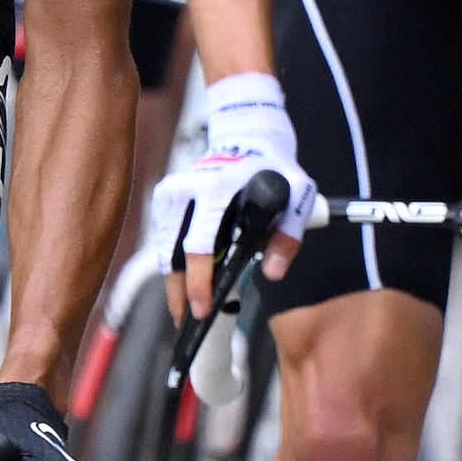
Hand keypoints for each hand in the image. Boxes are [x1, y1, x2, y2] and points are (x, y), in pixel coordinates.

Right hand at [158, 77, 309, 318]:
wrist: (248, 140)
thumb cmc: (273, 171)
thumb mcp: (297, 195)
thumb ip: (288, 234)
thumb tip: (273, 272)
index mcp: (216, 188)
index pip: (199, 244)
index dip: (199, 281)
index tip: (202, 308)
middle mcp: (185, 188)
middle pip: (173, 252)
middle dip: (179, 291)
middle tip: (187, 320)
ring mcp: (170, 192)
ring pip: (164, 249)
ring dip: (173, 282)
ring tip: (183, 310)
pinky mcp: (164, 198)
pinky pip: (164, 239)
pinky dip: (173, 264)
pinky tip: (183, 286)